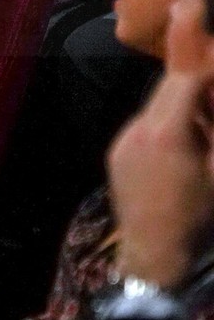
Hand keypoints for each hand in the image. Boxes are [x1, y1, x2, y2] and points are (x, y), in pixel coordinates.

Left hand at [108, 70, 213, 287]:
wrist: (152, 251)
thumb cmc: (196, 216)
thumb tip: (211, 104)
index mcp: (166, 132)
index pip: (184, 80)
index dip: (204, 68)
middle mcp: (138, 129)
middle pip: (165, 89)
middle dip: (191, 84)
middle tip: (211, 94)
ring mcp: (123, 140)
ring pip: (153, 108)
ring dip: (177, 107)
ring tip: (201, 127)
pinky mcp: (115, 153)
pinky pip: (142, 128)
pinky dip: (162, 126)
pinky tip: (178, 148)